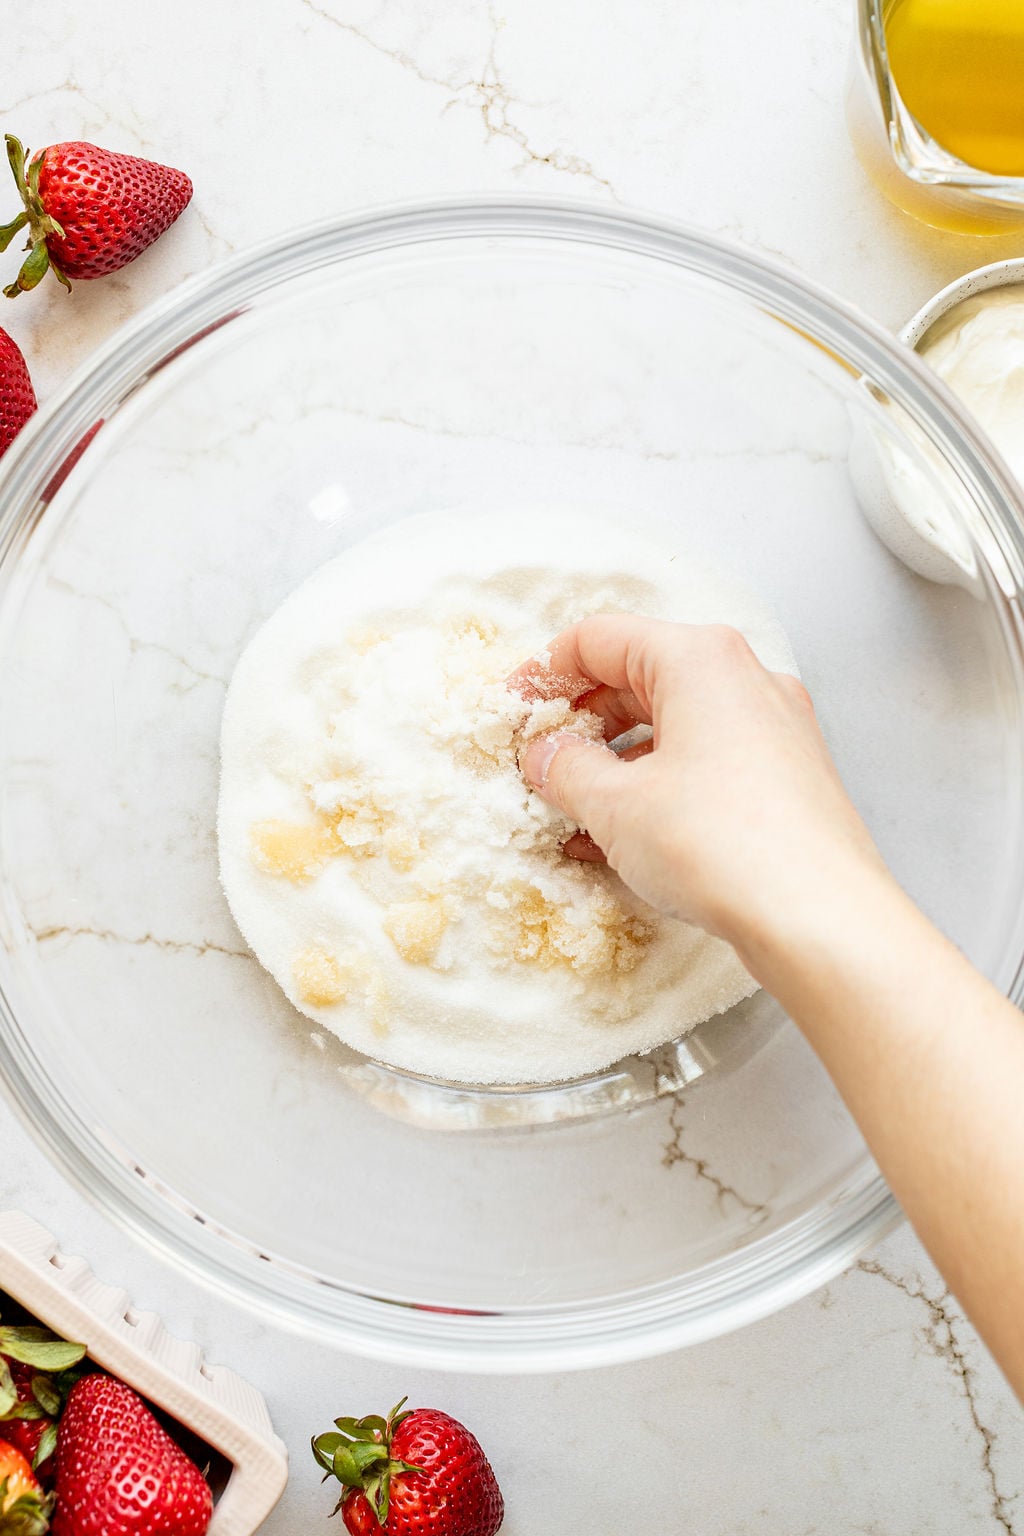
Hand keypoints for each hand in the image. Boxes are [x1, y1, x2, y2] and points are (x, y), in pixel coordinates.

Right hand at [508, 614, 885, 951]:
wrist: (818, 917)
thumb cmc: (721, 845)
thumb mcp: (614, 805)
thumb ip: (565, 768)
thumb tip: (546, 755)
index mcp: (700, 659)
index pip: (600, 638)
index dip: (544, 672)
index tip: (514, 710)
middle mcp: (745, 679)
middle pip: (640, 678)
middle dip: (582, 722)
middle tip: (540, 763)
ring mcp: (774, 727)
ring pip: (674, 726)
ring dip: (616, 763)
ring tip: (573, 811)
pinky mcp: (787, 777)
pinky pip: (705, 763)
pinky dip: (658, 787)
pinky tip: (621, 838)